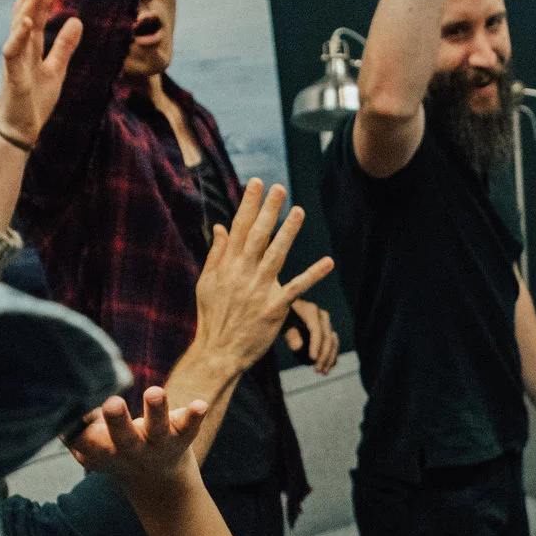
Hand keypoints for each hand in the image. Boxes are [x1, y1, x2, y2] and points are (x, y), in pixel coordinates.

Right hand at [0, 0, 83, 148]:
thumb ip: (64, 45)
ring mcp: (14, 58)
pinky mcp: (12, 74)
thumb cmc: (35, 100)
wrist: (22, 129)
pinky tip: (26, 21)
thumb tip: (76, 20)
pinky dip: (18, 35)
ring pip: (18, 24)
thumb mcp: (57, 69)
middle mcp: (20, 45)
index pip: (41, 10)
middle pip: (25, 9)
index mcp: (32, 43)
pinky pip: (12, 51)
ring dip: (27, 4)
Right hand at [68, 384, 207, 487]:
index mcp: (103, 450)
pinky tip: (201, 405)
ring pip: (157, 427)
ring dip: (156, 410)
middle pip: (122, 436)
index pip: (85, 441)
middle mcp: (130, 449)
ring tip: (155, 392)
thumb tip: (55, 406)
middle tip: (111, 403)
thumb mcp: (90, 447)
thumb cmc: (115, 451)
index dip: (78, 428)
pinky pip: (190, 427)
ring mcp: (157, 444)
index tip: (75, 410)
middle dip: (116, 419)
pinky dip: (195, 416)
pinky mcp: (181, 437)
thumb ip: (74, 431)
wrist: (158, 485)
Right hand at [188, 179, 336, 384]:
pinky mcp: (274, 308)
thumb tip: (221, 226)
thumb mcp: (207, 283)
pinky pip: (296, 288)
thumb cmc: (213, 317)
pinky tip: (328, 262)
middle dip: (268, 210)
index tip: (257, 183)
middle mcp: (242, 274)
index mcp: (227, 266)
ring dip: (288, 233)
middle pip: (258, 236)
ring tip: (299, 212)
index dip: (249, 204)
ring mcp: (259, 291)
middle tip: (279, 188)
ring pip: (276, 256)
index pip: (239, 228)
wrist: (218, 352)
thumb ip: (217, 254)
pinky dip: (313, 275)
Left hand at [284, 296, 340, 373]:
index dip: (316, 345)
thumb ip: (290, 334)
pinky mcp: (327, 330)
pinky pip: (332, 345)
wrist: (285, 313)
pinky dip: (330, 356)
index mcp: (311, 311)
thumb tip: (298, 347)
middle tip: (317, 370)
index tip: (313, 359)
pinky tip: (326, 367)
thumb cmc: (281, 318)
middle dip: (323, 355)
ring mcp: (326, 323)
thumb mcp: (282, 324)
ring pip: (333, 342)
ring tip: (323, 372)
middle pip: (327, 338)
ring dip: (329, 358)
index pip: (317, 330)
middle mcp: (322, 316)